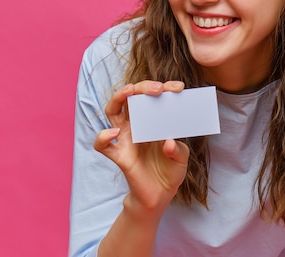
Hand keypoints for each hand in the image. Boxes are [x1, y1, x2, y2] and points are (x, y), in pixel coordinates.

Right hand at [93, 80, 189, 213]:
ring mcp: (126, 139)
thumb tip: (168, 142)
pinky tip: (114, 133)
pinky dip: (103, 137)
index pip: (153, 99)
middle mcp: (136, 126)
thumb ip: (178, 150)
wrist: (160, 196)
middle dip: (142, 87)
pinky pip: (103, 145)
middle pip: (131, 98)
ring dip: (118, 97)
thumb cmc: (170, 172)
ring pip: (112, 111)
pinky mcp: (120, 156)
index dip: (165, 89)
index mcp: (152, 122)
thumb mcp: (181, 158)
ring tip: (130, 91)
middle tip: (157, 88)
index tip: (179, 88)